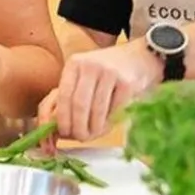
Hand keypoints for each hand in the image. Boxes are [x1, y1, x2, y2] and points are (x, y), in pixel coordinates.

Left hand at [47, 40, 162, 140]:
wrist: (138, 57)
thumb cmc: (104, 72)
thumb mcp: (84, 74)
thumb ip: (70, 94)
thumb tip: (56, 124)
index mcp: (74, 64)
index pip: (63, 94)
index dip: (63, 117)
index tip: (63, 132)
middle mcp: (90, 65)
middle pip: (79, 103)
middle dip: (78, 126)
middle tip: (80, 137)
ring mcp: (109, 72)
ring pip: (97, 109)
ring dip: (94, 127)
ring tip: (93, 134)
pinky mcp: (127, 82)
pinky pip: (114, 109)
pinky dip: (110, 122)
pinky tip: (107, 125)